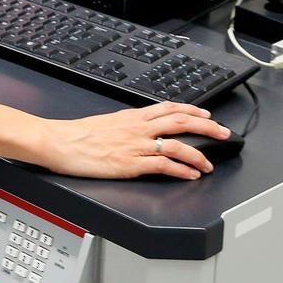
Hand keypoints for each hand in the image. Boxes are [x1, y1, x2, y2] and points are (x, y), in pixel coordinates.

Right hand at [38, 101, 230, 179]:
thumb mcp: (107, 122)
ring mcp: (136, 146)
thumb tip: (140, 128)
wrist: (59, 142)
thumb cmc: (77, 135)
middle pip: (180, 121)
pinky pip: (164, 165)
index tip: (207, 115)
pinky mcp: (131, 164)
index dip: (192, 110)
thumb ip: (127, 125)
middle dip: (207, 127)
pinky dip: (182, 169)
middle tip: (223, 133)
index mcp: (132, 116)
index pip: (169, 107)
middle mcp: (138, 128)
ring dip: (199, 153)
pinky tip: (190, 174)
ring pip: (177, 144)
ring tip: (210, 162)